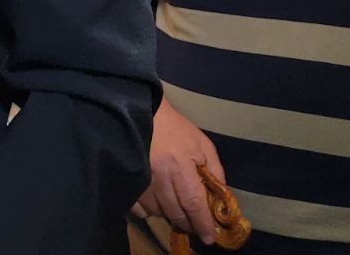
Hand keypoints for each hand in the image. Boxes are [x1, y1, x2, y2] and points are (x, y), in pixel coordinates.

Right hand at [133, 98, 226, 243]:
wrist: (142, 112)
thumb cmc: (176, 129)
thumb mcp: (203, 145)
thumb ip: (215, 172)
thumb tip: (222, 201)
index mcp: (180, 165)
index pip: (194, 203)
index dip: (203, 224)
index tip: (209, 237)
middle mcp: (159, 175)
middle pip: (176, 213)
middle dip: (188, 224)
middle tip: (195, 225)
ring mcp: (140, 179)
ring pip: (157, 213)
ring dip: (169, 215)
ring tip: (175, 207)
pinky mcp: (127, 180)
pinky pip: (139, 209)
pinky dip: (149, 211)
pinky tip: (156, 202)